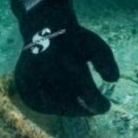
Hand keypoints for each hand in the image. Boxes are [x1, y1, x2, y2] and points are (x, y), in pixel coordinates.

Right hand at [14, 0, 118, 116]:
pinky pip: (39, 103)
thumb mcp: (95, 45)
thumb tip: (113, 79)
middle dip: (84, 108)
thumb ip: (106, 61)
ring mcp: (31, 78)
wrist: (43, 28)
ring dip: (69, 109)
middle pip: (68, 102)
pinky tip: (65, 104)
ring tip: (81, 106)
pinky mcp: (23, 84)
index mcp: (66, 59)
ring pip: (53, 106)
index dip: (97, 102)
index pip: (84, 89)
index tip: (106, 106)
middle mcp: (46, 69)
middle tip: (94, 108)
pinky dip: (53, 107)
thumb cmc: (74, 39)